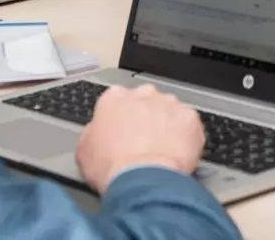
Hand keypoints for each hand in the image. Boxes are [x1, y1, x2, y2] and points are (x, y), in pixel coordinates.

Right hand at [75, 84, 205, 191]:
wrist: (143, 180)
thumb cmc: (113, 168)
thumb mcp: (84, 151)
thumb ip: (92, 133)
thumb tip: (96, 134)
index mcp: (114, 98)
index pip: (117, 101)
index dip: (120, 120)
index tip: (122, 134)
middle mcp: (143, 94)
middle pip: (145, 101)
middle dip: (145, 118)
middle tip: (143, 143)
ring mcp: (169, 104)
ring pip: (169, 111)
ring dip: (166, 126)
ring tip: (161, 152)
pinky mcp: (190, 118)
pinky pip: (189, 125)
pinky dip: (186, 137)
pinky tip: (177, 153)